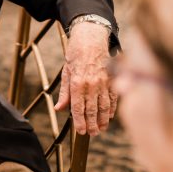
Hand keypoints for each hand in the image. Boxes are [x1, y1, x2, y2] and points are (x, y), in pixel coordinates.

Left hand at [55, 21, 115, 135]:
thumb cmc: (76, 54)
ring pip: (104, 106)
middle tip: (92, 134)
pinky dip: (111, 109)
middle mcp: (91, 84)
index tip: (81, 131)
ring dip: (102, 120)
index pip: (78, 108)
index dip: (80, 121)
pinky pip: (113, 98)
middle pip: (92, 110)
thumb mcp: (66, 72)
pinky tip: (109, 117)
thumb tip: (59, 108)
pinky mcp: (112, 79)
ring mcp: (103, 82)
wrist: (91, 37)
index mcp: (77, 83)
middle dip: (92, 124)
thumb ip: (65, 92)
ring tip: (101, 129)